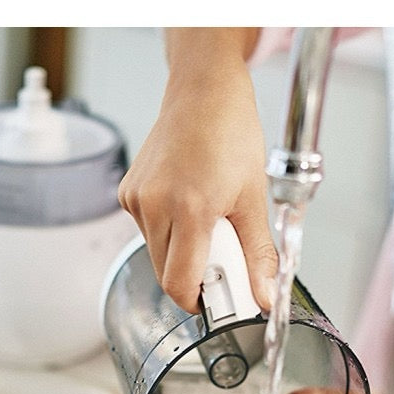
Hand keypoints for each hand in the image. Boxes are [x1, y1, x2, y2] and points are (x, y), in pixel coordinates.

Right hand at [117, 29, 276, 312]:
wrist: (204, 91)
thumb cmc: (230, 133)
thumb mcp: (255, 199)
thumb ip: (259, 255)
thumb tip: (266, 297)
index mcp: (190, 209)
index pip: (179, 284)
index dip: (198, 302)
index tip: (218, 299)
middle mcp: (155, 205)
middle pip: (166, 273)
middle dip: (194, 274)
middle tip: (222, 250)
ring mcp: (136, 199)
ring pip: (156, 254)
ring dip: (181, 252)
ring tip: (206, 219)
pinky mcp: (128, 193)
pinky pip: (147, 231)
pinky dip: (168, 230)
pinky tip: (187, 202)